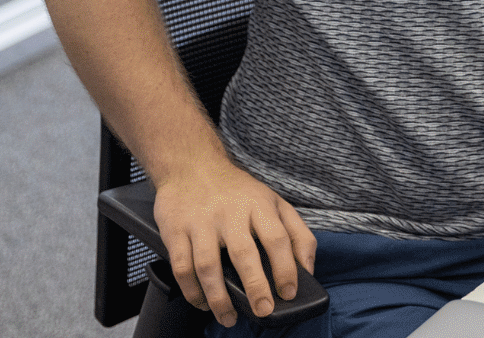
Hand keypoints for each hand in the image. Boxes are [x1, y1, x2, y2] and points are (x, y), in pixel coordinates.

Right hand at [153, 157, 316, 326]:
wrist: (192, 165)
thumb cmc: (238, 191)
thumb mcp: (275, 202)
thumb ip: (297, 234)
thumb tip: (308, 269)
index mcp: (258, 205)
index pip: (277, 238)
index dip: (286, 268)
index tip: (289, 292)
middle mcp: (229, 213)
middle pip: (244, 253)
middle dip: (255, 287)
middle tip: (263, 310)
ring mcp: (200, 222)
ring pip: (208, 266)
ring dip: (219, 298)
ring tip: (229, 317)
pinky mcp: (175, 231)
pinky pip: (182, 267)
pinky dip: (192, 291)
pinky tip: (203, 303)